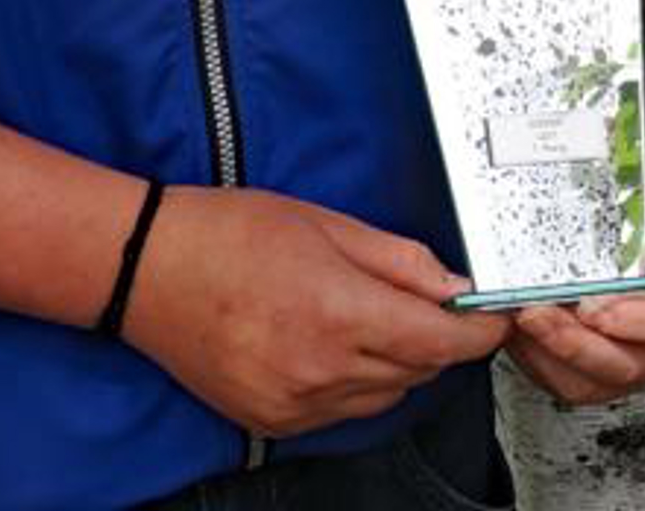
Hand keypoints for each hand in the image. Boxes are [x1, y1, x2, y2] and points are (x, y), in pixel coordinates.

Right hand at [121, 187, 507, 434]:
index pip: (439, 341)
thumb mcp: (324, 223)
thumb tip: (453, 284)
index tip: (496, 318)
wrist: (148, 269)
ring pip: (385, 397)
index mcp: (338, 311)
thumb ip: (397, 259)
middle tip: (432, 302)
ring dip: (399, 362)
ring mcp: (295, 403)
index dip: (479, 332)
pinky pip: (344, 412)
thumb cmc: (229, 232)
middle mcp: (320, 369)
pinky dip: (357, 384)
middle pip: (419, 371)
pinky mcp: (274, 421)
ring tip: (370, 314)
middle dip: (438, 338)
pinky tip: (336, 344)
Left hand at [504, 181, 644, 402]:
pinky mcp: (590, 375)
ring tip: (522, 316)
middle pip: (626, 365)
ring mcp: (626, 364)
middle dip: (577, 343)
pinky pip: (562, 382)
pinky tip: (519, 329)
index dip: (639, 321)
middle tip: (540, 312)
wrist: (614, 229)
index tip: (598, 306)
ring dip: (550, 352)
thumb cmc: (640, 221)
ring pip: (589, 382)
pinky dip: (536, 359)